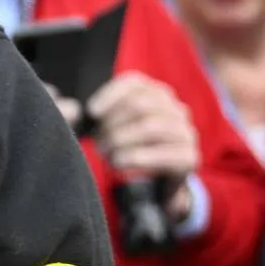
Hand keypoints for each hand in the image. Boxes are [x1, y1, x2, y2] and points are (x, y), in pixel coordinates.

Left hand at [86, 70, 202, 181]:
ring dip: (122, 142)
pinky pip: (163, 154)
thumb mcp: (118, 124)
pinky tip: (120, 163)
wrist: (159, 181)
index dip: (109, 96)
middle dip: (113, 124)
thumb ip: (103, 113)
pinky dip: (136, 158)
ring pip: (151, 127)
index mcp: (156, 93)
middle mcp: (176, 108)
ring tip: (107, 154)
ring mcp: (186, 132)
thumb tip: (73, 110)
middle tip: (98, 142)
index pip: (134, 84)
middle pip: (140, 105)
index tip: (92, 113)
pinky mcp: (191, 156)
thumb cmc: (131, 146)